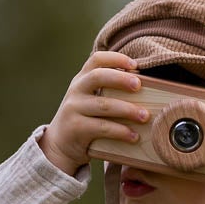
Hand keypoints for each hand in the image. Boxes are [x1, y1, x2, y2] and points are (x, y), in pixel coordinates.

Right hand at [39, 51, 153, 174]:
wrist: (59, 145)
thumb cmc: (84, 119)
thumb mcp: (89, 100)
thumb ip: (107, 90)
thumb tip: (142, 85)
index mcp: (81, 79)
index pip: (96, 60)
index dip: (116, 58)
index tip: (135, 65)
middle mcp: (76, 90)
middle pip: (98, 76)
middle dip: (120, 79)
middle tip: (139, 85)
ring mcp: (74, 109)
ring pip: (103, 105)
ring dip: (127, 109)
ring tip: (145, 116)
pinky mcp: (76, 128)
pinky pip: (102, 127)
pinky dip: (120, 131)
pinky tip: (134, 136)